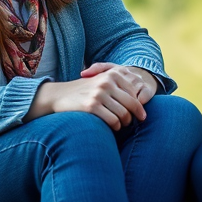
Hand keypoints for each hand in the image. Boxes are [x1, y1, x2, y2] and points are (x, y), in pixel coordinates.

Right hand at [28, 63, 148, 129]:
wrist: (60, 95)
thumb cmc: (85, 90)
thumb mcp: (102, 80)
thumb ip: (120, 86)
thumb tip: (141, 100)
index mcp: (112, 74)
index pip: (134, 93)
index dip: (138, 106)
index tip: (140, 115)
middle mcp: (107, 82)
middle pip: (131, 104)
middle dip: (135, 116)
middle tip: (133, 122)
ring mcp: (99, 94)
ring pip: (123, 114)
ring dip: (125, 123)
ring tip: (121, 125)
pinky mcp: (92, 106)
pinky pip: (113, 121)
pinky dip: (116, 127)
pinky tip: (113, 127)